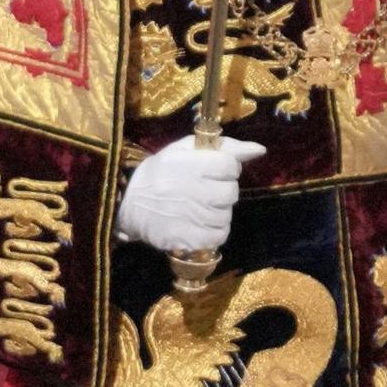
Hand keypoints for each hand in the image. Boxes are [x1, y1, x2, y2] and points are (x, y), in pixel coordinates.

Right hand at [115, 137, 264, 252]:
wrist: (126, 204)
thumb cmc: (159, 173)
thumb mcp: (185, 150)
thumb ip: (226, 147)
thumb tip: (260, 149)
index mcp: (194, 164)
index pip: (231, 166)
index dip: (225, 168)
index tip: (211, 171)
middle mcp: (195, 190)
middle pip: (231, 192)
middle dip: (222, 191)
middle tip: (203, 191)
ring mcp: (192, 217)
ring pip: (226, 216)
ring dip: (217, 213)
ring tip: (197, 208)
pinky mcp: (188, 239)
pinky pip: (218, 236)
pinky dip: (213, 232)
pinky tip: (198, 224)